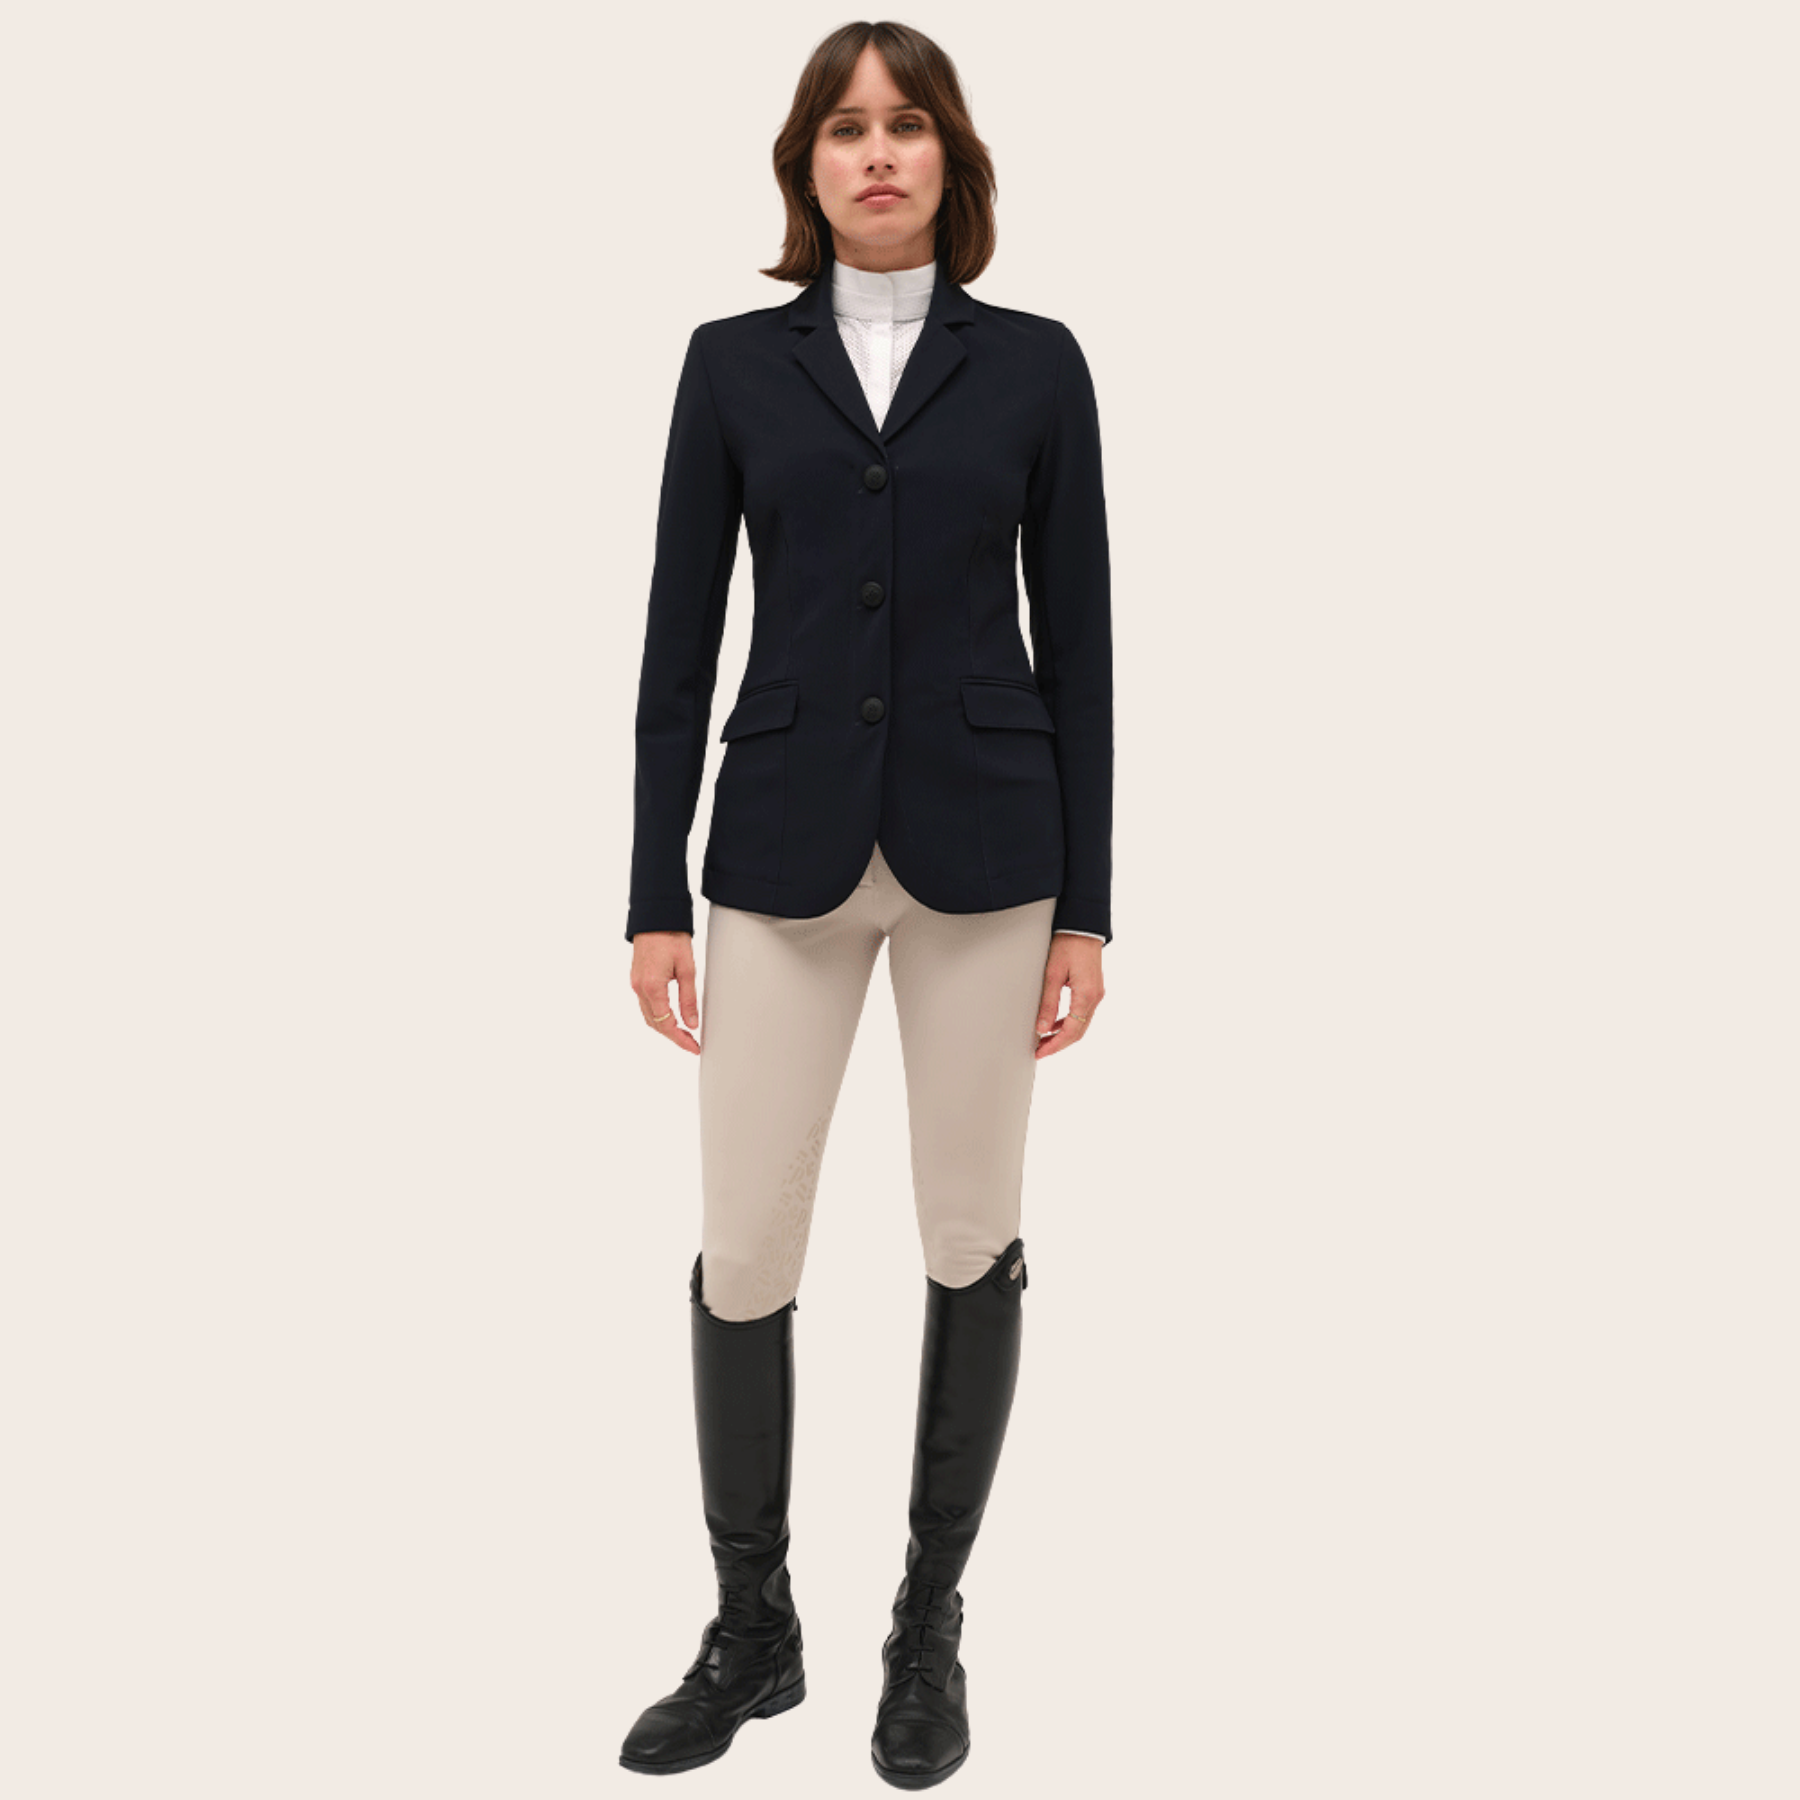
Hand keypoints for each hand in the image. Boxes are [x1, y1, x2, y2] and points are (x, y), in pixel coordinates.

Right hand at [631, 931, 701, 1054]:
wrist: (656, 916)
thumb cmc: (671, 936)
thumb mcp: (687, 969)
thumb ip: (688, 999)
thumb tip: (692, 1022)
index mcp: (652, 987)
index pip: (666, 1024)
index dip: (681, 1039)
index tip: (694, 1047)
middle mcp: (639, 988)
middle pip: (655, 1024)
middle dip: (673, 1037)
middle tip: (692, 1043)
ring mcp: (635, 984)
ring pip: (649, 1016)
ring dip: (665, 1027)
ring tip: (684, 1032)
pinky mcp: (637, 979)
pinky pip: (646, 1005)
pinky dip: (658, 1015)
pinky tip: (671, 1016)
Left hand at [1036, 932, 1103, 1057]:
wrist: (1082, 925)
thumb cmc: (1069, 943)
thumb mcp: (1053, 974)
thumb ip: (1048, 1003)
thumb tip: (1043, 1028)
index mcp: (1086, 995)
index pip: (1071, 1031)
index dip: (1055, 1045)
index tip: (1040, 1052)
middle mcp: (1095, 997)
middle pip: (1078, 1031)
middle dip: (1059, 1043)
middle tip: (1040, 1050)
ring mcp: (1096, 993)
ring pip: (1081, 1023)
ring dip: (1064, 1034)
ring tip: (1044, 1039)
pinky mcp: (1092, 988)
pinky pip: (1082, 1013)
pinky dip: (1069, 1022)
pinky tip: (1055, 1023)